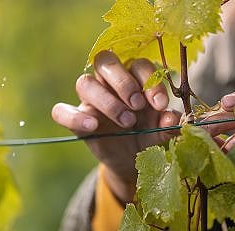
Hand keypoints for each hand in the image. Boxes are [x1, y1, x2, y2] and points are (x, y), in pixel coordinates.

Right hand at [52, 51, 232, 201]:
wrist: (133, 164)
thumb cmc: (150, 139)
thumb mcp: (164, 133)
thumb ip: (169, 124)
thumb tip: (173, 118)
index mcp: (136, 80)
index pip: (138, 65)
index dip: (149, 80)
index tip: (160, 104)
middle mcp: (111, 84)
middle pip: (106, 62)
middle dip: (124, 82)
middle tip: (138, 106)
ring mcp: (91, 100)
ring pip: (85, 82)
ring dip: (106, 100)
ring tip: (126, 122)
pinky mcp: (77, 119)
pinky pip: (62, 111)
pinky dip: (73, 116)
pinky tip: (91, 126)